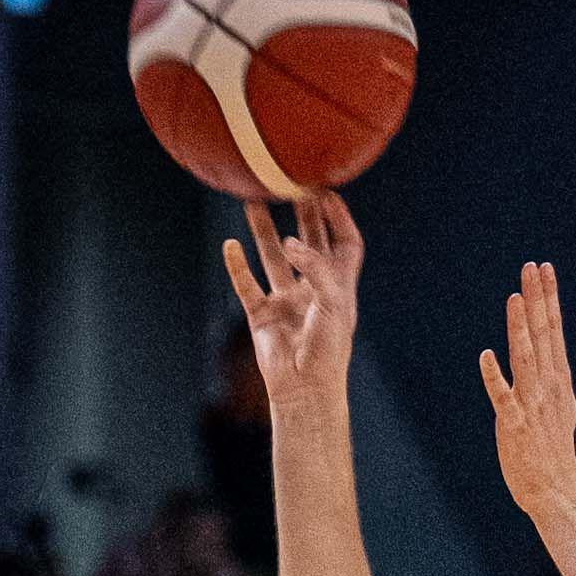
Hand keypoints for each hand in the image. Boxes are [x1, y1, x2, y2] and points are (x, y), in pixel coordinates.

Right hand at [221, 193, 362, 410]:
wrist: (304, 389)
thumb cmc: (328, 350)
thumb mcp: (332, 301)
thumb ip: (315, 266)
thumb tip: (289, 242)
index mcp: (338, 287)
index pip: (344, 244)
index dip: (339, 219)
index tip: (327, 194)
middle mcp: (312, 290)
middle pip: (309, 243)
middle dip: (301, 215)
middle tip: (290, 186)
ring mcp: (285, 301)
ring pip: (273, 258)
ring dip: (264, 232)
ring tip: (253, 202)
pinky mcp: (261, 315)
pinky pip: (246, 284)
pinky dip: (237, 265)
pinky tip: (230, 245)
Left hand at [478, 258, 575, 526]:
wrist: (555, 490)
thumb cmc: (552, 449)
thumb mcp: (560, 404)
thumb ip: (552, 374)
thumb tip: (550, 349)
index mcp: (557, 378)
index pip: (554, 329)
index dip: (548, 297)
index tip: (543, 268)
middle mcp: (546, 386)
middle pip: (543, 334)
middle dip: (537, 299)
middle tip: (532, 267)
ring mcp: (531, 405)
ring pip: (525, 358)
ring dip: (520, 328)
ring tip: (515, 298)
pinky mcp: (514, 426)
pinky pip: (503, 398)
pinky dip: (494, 377)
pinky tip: (485, 356)